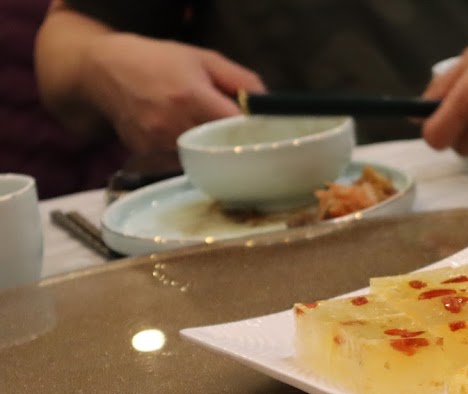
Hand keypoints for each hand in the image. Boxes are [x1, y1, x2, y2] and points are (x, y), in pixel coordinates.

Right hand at [82, 34, 265, 150]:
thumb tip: (267, 105)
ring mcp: (157, 143)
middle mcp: (174, 124)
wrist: (104, 69)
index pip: (234, 127)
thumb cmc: (159, 61)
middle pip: (220, 150)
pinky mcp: (145, 154)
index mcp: (193, 96)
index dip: (252, 135)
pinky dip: (190, 159)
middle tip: (244, 145)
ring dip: (212, 156)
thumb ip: (242, 80)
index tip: (262, 137)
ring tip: (216, 143)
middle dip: (235, 149)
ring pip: (200, 162)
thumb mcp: (204, 59)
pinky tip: (189, 144)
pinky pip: (179, 165)